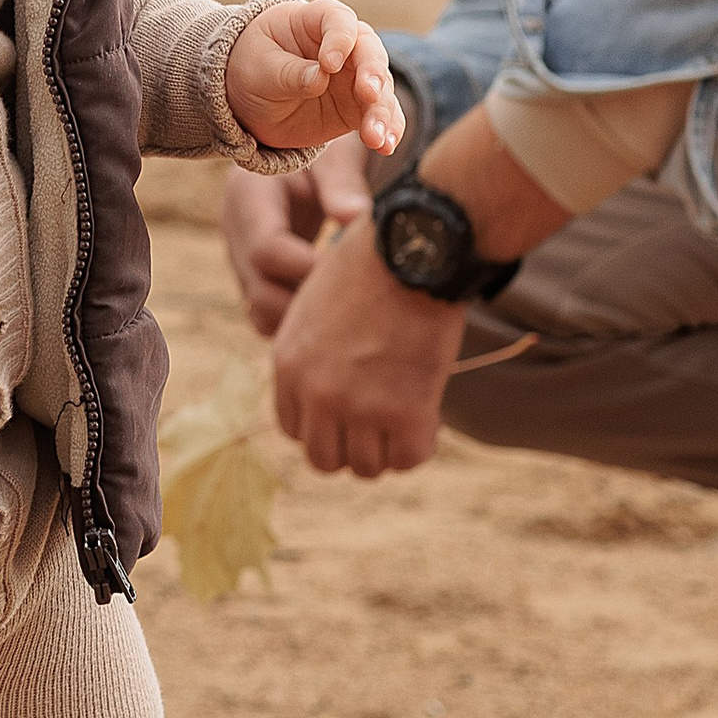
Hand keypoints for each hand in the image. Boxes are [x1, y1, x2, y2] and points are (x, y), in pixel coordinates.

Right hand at [219, 136, 373, 336]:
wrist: (302, 147)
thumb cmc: (323, 142)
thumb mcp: (333, 150)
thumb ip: (343, 182)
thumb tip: (357, 219)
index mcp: (248, 196)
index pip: (266, 249)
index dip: (308, 269)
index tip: (353, 273)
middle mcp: (236, 232)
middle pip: (260, 293)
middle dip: (310, 304)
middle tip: (361, 299)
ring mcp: (241, 258)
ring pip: (261, 313)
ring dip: (304, 319)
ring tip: (349, 306)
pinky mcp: (254, 276)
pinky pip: (268, 316)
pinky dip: (298, 321)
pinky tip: (336, 308)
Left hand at [225, 0, 405, 158]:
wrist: (251, 101)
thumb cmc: (253, 69)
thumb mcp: (259, 70)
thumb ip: (289, 73)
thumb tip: (321, 78)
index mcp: (314, 22)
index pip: (337, 19)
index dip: (339, 38)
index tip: (329, 64)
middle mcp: (345, 46)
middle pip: (369, 52)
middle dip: (373, 73)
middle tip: (369, 94)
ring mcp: (355, 77)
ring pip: (381, 89)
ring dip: (381, 112)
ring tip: (375, 138)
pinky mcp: (360, 107)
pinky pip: (382, 116)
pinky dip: (387, 130)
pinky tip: (385, 146)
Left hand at [270, 216, 464, 477]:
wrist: (414, 250)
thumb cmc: (373, 265)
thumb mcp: (319, 306)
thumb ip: (316, 352)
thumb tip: (336, 388)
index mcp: (288, 364)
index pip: (293, 429)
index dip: (325, 427)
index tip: (350, 416)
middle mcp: (315, 392)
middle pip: (324, 458)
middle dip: (353, 448)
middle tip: (381, 427)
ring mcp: (357, 406)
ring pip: (366, 467)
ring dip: (388, 449)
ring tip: (408, 419)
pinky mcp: (403, 412)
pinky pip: (409, 458)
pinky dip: (420, 445)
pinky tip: (429, 417)